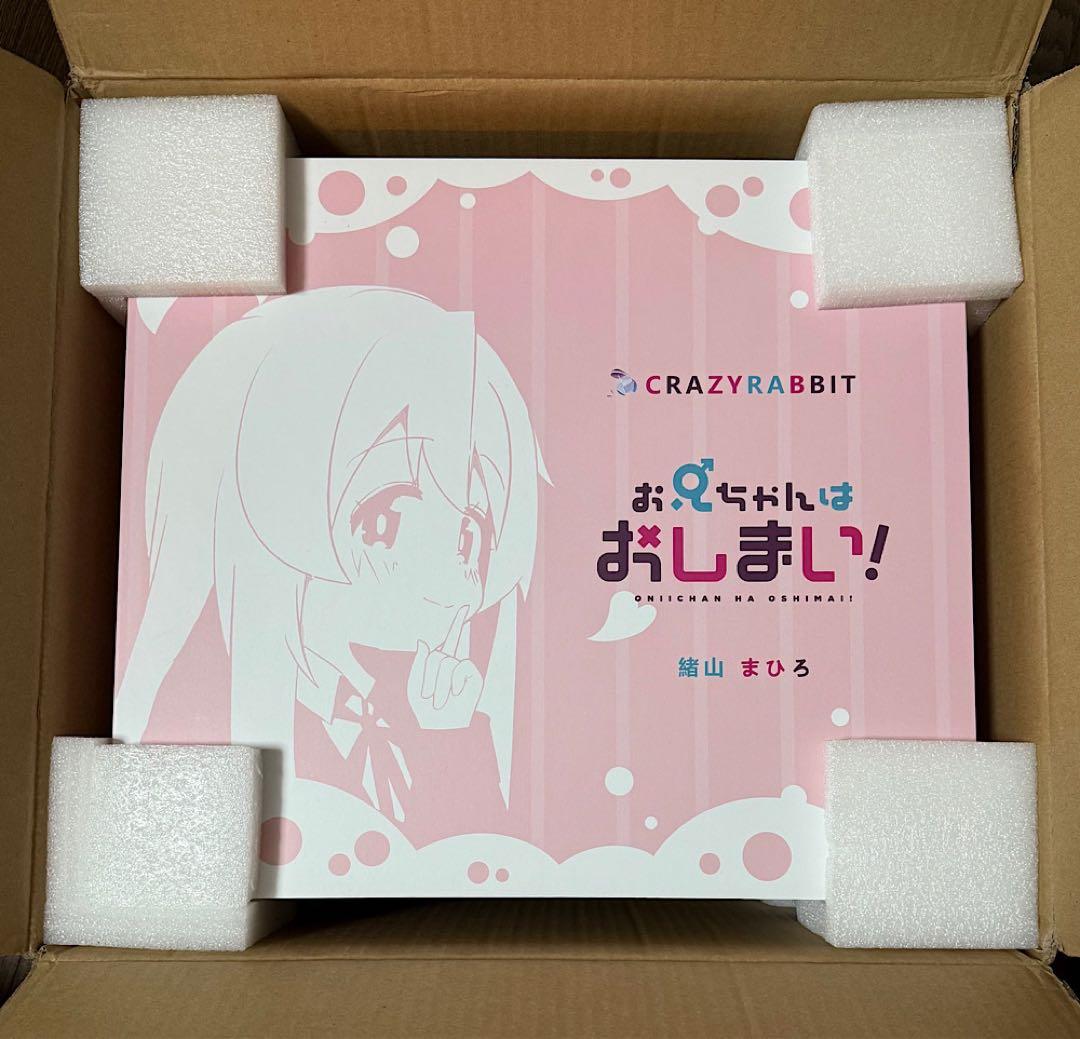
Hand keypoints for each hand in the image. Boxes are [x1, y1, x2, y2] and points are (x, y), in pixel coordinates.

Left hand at [407, 605, 482, 729]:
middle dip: (428, 677)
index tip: (464, 605)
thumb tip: (424, 641)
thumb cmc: (425, 706)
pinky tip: (455, 694)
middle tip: (428, 696)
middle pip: (437, 654)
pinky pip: (460, 667)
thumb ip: (419, 662)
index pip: (448, 637)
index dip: (456, 621)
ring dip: (438, 684)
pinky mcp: (474, 676)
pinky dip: (453, 683)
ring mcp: (464, 668)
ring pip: (445, 662)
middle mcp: (453, 661)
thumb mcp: (415, 684)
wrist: (440, 726)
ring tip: (439, 700)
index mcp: (439, 661)